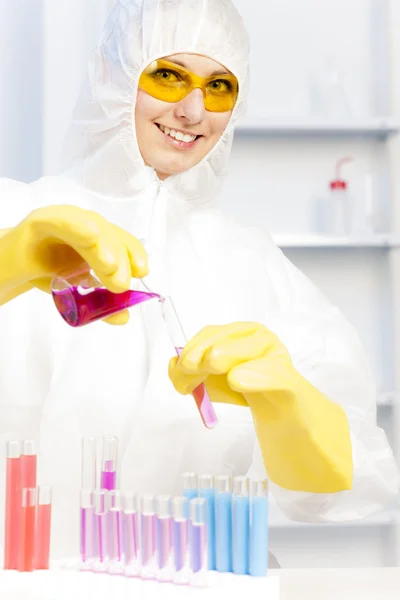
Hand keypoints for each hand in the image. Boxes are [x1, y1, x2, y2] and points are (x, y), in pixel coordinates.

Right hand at [0, 205, 147, 323]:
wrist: (4, 271)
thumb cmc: (44, 274)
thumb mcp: (78, 293)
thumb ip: (101, 304)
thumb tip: (124, 317)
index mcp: (95, 238)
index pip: (120, 239)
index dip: (134, 252)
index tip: (142, 271)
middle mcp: (81, 225)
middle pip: (108, 234)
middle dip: (119, 257)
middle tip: (120, 284)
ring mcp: (60, 221)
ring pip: (88, 227)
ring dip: (101, 245)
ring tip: (109, 266)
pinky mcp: (37, 223)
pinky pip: (57, 219)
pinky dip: (75, 224)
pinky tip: (89, 234)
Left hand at [169, 322, 352, 492]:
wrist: (282, 410)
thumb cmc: (245, 389)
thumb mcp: (213, 380)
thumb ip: (190, 373)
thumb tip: (172, 366)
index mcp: (238, 331)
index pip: (209, 335)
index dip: (190, 353)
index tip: (180, 373)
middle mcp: (257, 335)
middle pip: (221, 343)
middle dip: (200, 362)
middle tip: (189, 385)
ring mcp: (275, 353)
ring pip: (241, 353)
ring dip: (223, 363)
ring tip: (214, 380)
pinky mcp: (289, 377)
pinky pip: (269, 374)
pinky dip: (252, 376)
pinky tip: (237, 380)